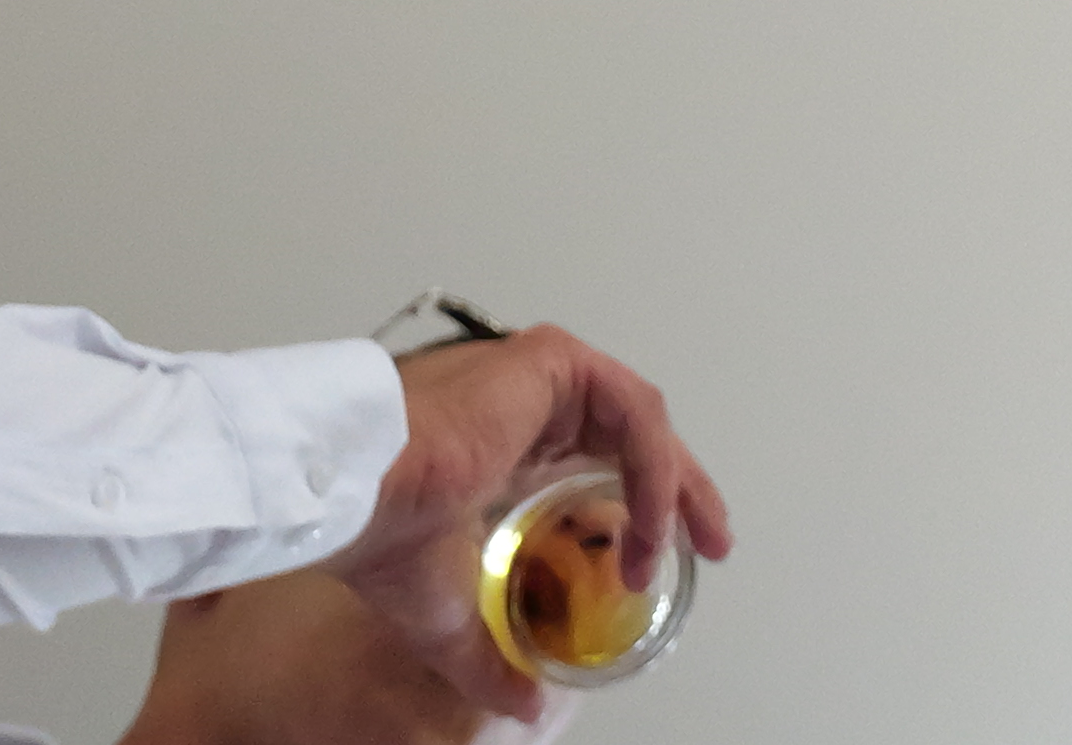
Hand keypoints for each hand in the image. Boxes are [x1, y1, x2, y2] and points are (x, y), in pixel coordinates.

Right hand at [330, 325, 735, 719]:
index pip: (595, 460)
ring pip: (640, 424)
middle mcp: (525, 401)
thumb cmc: (385, 539)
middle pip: (632, 437)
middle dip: (680, 493)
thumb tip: (527, 710)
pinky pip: (633, 415)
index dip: (641, 507)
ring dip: (671, 490)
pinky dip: (654, 472)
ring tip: (685, 549)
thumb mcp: (451, 617)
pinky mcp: (553, 362)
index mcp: (501, 443)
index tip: (663, 558)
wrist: (357, 494)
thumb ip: (490, 659)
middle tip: (714, 544)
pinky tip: (651, 528)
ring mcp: (540, 376)